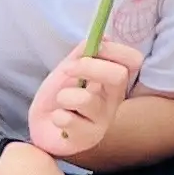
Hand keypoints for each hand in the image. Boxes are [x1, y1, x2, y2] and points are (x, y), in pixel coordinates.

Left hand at [28, 40, 143, 159]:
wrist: (40, 126)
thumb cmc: (57, 97)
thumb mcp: (67, 69)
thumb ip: (82, 53)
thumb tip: (103, 35)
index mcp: (113, 81)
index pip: (133, 60)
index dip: (115, 49)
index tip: (94, 48)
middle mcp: (114, 100)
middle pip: (118, 75)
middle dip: (89, 67)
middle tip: (67, 70)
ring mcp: (103, 121)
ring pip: (86, 98)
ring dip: (64, 96)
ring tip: (61, 103)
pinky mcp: (87, 138)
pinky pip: (68, 119)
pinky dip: (56, 116)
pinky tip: (58, 121)